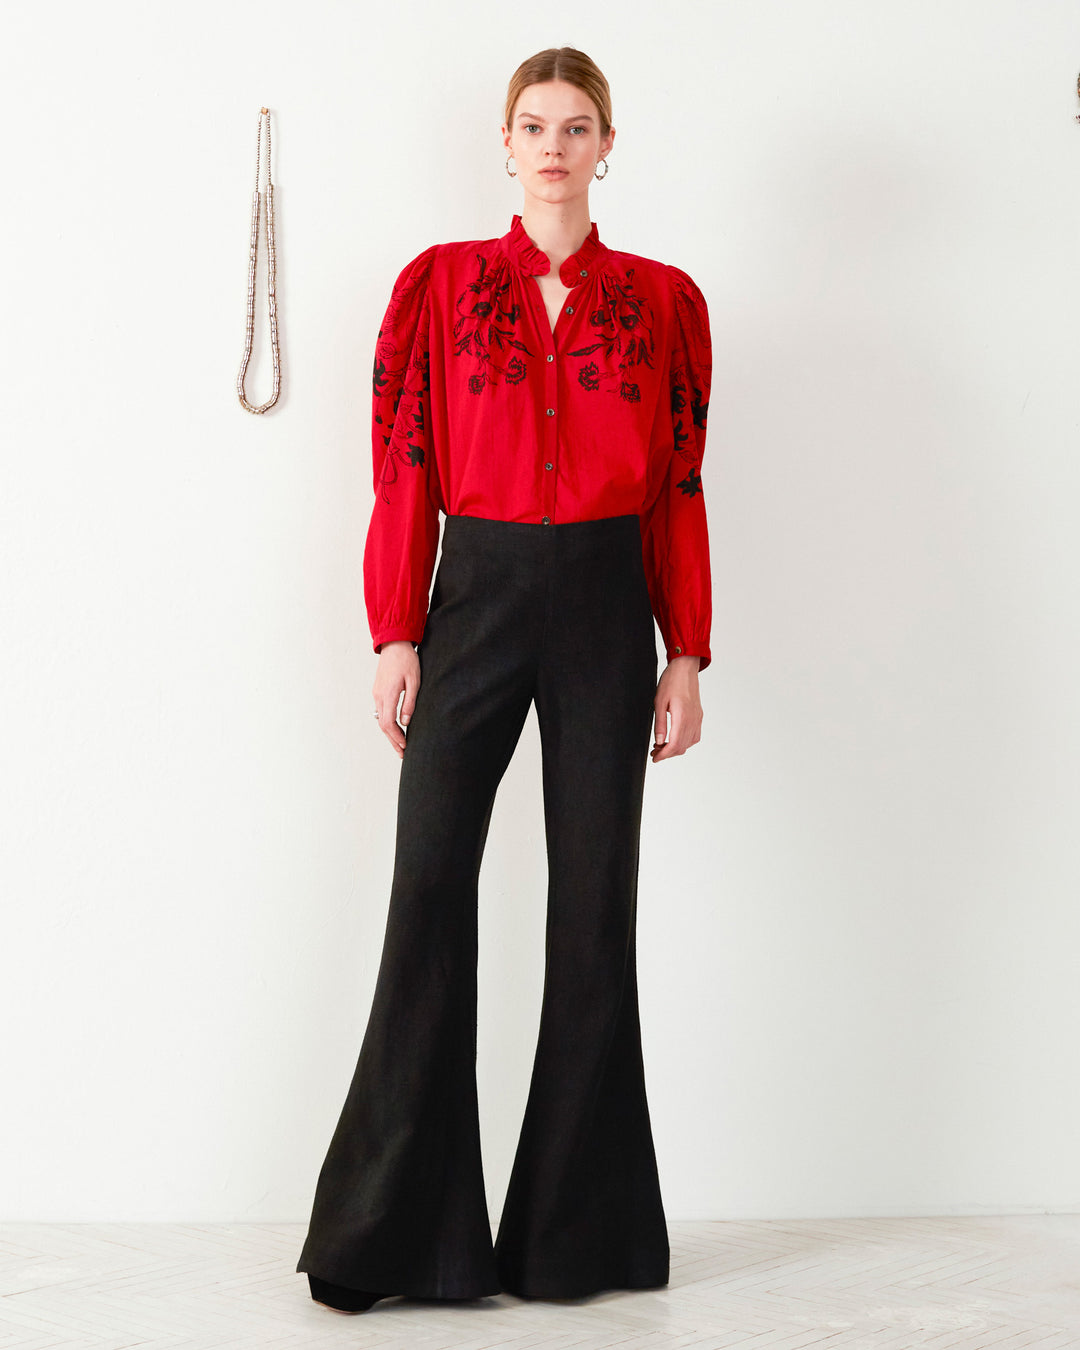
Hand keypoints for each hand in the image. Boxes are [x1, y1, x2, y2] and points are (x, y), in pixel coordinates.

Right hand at [373, 641, 419, 758]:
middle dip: (392, 740)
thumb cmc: (407, 660)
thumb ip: (410, 702)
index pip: (389, 723)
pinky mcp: (378, 690)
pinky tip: (395, 728)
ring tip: (399, 744)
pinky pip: (380, 711)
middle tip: (402, 752)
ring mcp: (376, 693)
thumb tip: (406, 722)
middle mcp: (379, 696)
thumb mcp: (414, 681)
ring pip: (380, 719)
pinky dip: (387, 723)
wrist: (394, 643)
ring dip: (389, 733)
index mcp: (388, 694)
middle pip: (382, 725)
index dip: (396, 737)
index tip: (405, 746)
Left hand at [651, 655, 702, 761]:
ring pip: (689, 743)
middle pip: (682, 747)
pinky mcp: (699, 716)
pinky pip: (694, 736)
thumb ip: (660, 724)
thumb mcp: (659, 702)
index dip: (663, 755)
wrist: (685, 668)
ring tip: (662, 744)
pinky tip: (674, 738)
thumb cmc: (671, 681)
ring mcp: (697, 718)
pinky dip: (684, 742)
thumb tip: (659, 742)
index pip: (674, 745)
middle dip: (667, 753)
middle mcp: (693, 720)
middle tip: (654, 751)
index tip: (654, 758)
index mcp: (682, 717)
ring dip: (675, 748)